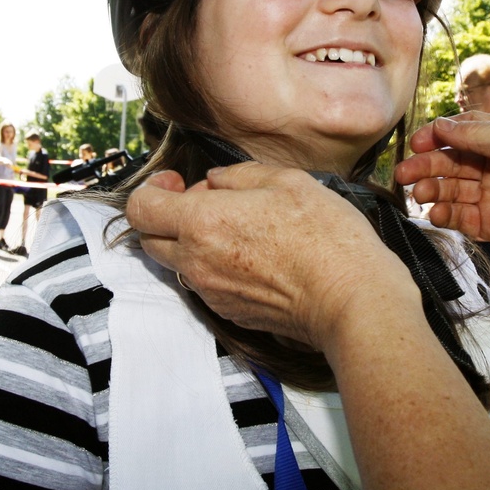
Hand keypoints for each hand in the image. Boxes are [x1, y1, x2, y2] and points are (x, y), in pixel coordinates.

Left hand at [126, 164, 419, 351]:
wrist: (349, 298)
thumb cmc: (324, 235)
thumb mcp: (288, 181)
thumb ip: (240, 176)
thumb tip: (216, 181)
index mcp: (202, 222)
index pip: (140, 208)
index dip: (153, 189)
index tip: (178, 182)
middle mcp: (196, 261)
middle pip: (149, 239)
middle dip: (168, 217)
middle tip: (207, 203)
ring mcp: (211, 292)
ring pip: (177, 263)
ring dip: (191, 243)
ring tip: (236, 229)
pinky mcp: (229, 313)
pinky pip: (204, 285)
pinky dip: (213, 267)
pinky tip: (252, 257)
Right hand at [395, 113, 489, 292]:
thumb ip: (476, 132)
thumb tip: (441, 124)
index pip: (463, 131)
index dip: (438, 136)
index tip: (416, 144)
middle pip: (453, 161)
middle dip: (426, 166)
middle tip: (402, 175)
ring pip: (453, 190)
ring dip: (432, 190)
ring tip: (417, 195)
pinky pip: (461, 218)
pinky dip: (445, 215)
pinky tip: (435, 214)